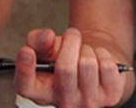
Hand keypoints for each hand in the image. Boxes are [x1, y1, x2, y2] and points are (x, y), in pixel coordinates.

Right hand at [15, 27, 129, 107]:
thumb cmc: (64, 59)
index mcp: (40, 92)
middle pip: (65, 69)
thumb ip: (37, 40)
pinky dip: (103, 54)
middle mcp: (63, 103)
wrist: (92, 67)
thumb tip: (46, 37)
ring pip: (88, 64)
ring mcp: (88, 103)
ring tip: (84, 52)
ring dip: (86, 49)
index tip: (26, 52)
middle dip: (70, 42)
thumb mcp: (44, 48)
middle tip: (71, 35)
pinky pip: (107, 66)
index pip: (26, 87)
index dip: (24, 70)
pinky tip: (98, 60)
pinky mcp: (111, 98)